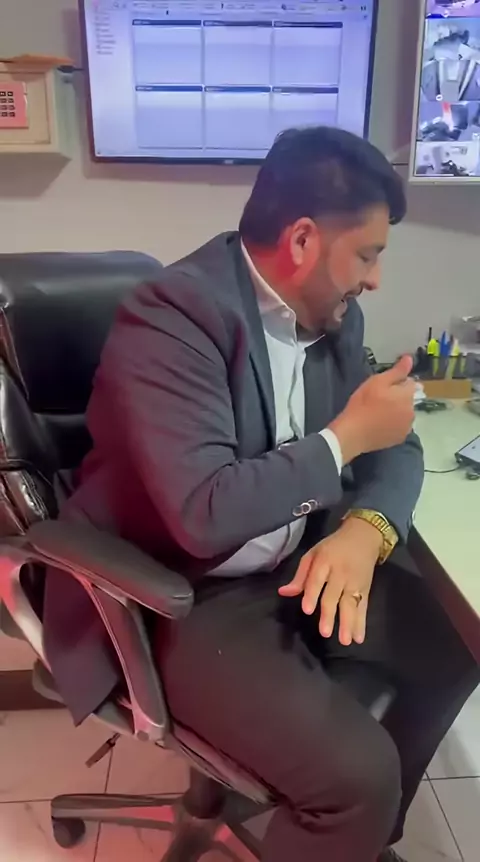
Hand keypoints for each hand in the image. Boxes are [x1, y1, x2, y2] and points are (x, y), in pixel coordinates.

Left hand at [278, 518, 382, 645]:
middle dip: (330, 614)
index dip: (312, 594)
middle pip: (334, 595)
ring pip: (351, 605)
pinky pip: (363, 608)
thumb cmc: (333, 547)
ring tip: (346, 641)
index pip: (317, 580)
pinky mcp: (366, 590)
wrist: (363, 536)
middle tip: (325, 633)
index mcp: (324, 562)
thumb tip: (283, 592)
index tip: (307, 610)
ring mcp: (355, 583)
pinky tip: (359, 638)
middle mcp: (340, 573)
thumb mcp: (313, 554)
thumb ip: (300, 576)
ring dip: (349, 623)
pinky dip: (362, 623)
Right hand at [329, 355, 415, 464]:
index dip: (397, 383)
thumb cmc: (363, 403)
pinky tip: (380, 424)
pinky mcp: (400, 438)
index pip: (410, 383)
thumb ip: (396, 371)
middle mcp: (412, 411)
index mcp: (408, 395)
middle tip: (379, 400)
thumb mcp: (377, 382)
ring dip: (397, 411)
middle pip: (408, 399)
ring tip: (379, 413)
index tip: (383, 387)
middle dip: (398, 397)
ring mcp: (407, 426)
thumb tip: (410, 359)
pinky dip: (394, 424)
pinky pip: (400, 426)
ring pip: (405, 413)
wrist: (354, 433)